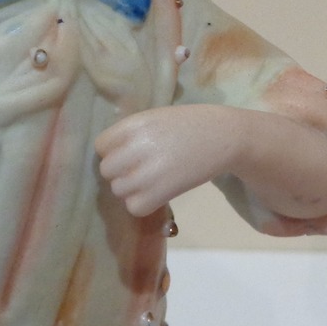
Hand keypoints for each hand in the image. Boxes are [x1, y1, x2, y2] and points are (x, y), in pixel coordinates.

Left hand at [95, 106, 239, 216]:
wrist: (225, 136)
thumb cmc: (191, 125)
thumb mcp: (156, 118)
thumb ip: (132, 134)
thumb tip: (110, 155)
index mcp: (134, 124)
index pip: (101, 146)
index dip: (113, 152)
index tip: (130, 153)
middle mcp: (137, 147)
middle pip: (107, 170)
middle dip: (121, 172)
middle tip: (142, 170)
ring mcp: (148, 172)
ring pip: (119, 190)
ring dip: (132, 189)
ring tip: (153, 181)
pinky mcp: (161, 192)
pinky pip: (134, 207)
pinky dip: (143, 204)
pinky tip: (158, 193)